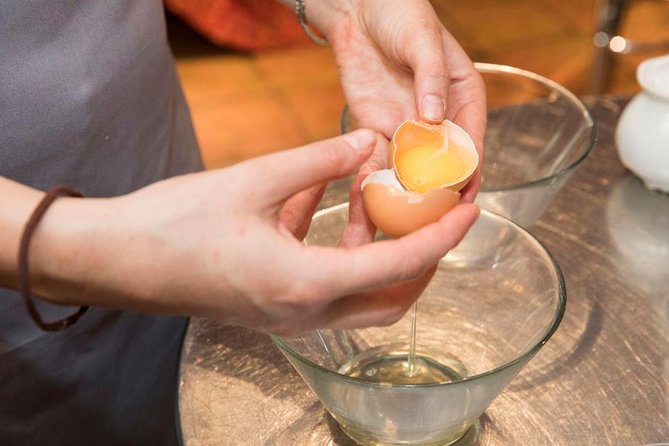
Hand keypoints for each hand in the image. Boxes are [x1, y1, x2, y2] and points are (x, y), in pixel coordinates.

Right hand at [29, 130, 478, 334]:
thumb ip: (317, 161)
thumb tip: (366, 143)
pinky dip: (346, 258)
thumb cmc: (176, 223)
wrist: (120, 259)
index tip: (469, 212)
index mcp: (303, 284)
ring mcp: (289, 319)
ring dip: (385, 261)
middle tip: (437, 218)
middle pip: (392, 300)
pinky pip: (330, 290)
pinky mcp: (275, 310)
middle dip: (424, 260)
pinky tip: (333, 214)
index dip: (440, 237)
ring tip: (381, 208)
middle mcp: (304, 314)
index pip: (397, 267)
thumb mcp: (254, 180)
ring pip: (364, 302)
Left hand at [306, 0, 485, 201]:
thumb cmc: (400, 13)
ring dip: (408, 195)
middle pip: (444, 165)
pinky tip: (372, 199)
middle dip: (440, 194)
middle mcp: (438, 119)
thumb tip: (434, 117)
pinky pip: (379, 160)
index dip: (469, 171)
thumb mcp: (422, 39)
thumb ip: (430, 77)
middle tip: (432, 219)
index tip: (464, 195)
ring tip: (402, 221)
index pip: (472, 142)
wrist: (357, 9)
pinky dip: (376, 180)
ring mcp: (407, 127)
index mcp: (463, 97)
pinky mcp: (377, 129)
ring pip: (412, 171)